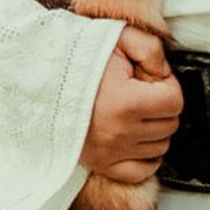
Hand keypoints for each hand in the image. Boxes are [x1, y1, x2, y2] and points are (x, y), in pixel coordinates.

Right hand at [81, 24, 182, 185]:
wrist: (35, 79)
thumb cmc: (74, 58)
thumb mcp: (116, 38)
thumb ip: (150, 48)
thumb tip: (165, 71)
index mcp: (125, 102)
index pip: (174, 102)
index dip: (168, 85)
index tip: (152, 79)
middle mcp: (118, 132)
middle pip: (169, 125)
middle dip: (162, 106)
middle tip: (142, 92)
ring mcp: (109, 152)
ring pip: (160, 148)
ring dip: (155, 130)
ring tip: (135, 112)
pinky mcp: (100, 163)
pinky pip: (141, 171)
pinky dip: (147, 157)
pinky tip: (139, 139)